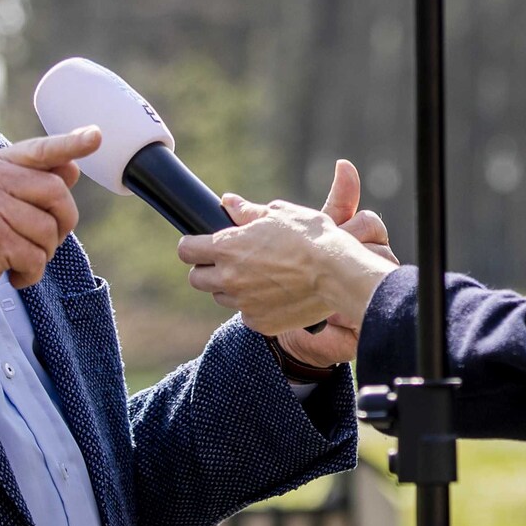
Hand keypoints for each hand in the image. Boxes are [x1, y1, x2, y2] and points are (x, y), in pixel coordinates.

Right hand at [0, 127, 92, 305]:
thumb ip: (28, 181)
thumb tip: (72, 168)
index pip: (39, 150)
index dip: (71, 143)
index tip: (96, 136)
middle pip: (57, 194)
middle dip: (63, 223)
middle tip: (46, 242)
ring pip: (49, 230)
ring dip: (43, 254)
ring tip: (18, 259)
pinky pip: (35, 258)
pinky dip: (30, 274)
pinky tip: (11, 275)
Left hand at [177, 158, 396, 370]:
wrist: (338, 274)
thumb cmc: (310, 237)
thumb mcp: (280, 214)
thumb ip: (247, 211)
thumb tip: (227, 202)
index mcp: (227, 248)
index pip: (186, 250)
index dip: (192, 245)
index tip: (202, 244)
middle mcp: (229, 278)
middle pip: (197, 279)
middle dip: (208, 269)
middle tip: (231, 261)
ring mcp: (243, 304)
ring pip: (222, 298)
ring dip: (232, 288)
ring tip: (260, 276)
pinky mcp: (260, 323)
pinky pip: (247, 314)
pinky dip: (255, 305)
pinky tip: (276, 293)